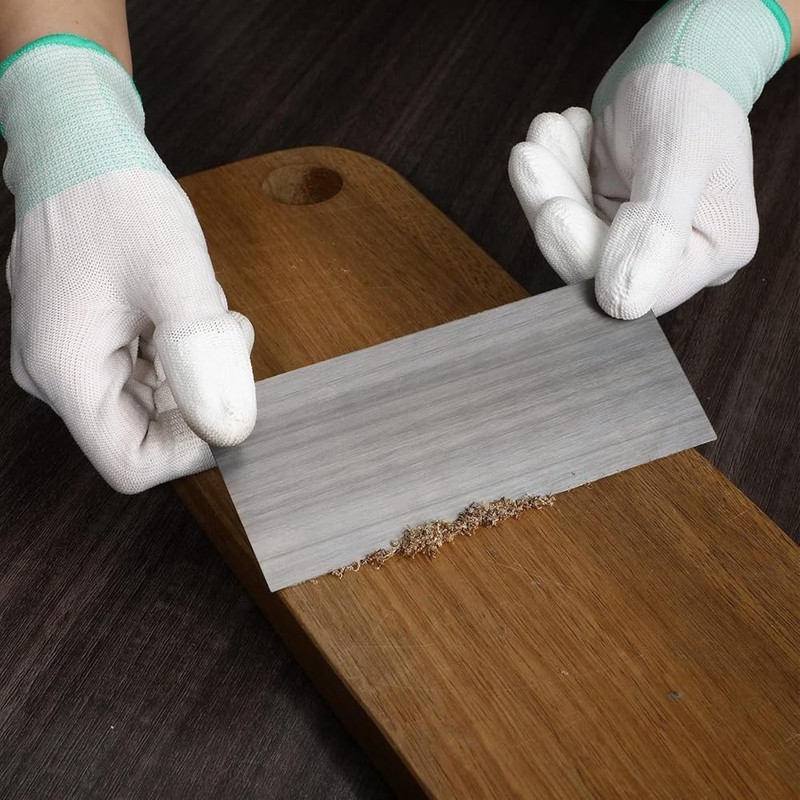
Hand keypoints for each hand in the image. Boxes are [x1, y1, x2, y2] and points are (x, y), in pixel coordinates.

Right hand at [1, 36, 255, 491]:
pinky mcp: (81, 339)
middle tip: (228, 342)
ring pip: (143, 406)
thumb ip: (205, 354)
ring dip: (190, 375)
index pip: (131, 464)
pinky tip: (187, 314)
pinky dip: (174, 358)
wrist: (75, 142)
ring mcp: (65, 357)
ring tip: (208, 317)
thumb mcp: (175, 272)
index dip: (191, 451)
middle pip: (140, 435)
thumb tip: (232, 428)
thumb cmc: (116, 195)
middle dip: (198, 402)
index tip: (233, 404)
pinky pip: (135, 375)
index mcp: (66, 369)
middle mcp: (55, 374)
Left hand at [509, 0, 790, 318]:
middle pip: (594, 262)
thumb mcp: (679, 156)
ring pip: (572, 234)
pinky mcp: (605, 220)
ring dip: (551, 182)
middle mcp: (674, 256)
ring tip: (548, 130)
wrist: (681, 60)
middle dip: (556, 206)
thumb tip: (624, 306)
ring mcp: (634, 239)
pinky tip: (563, 132)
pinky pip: (567, 209)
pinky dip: (556, 171)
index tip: (552, 212)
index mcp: (712, 253)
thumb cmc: (692, 96)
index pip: (637, 285)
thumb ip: (655, 231)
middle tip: (529, 157)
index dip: (586, 254)